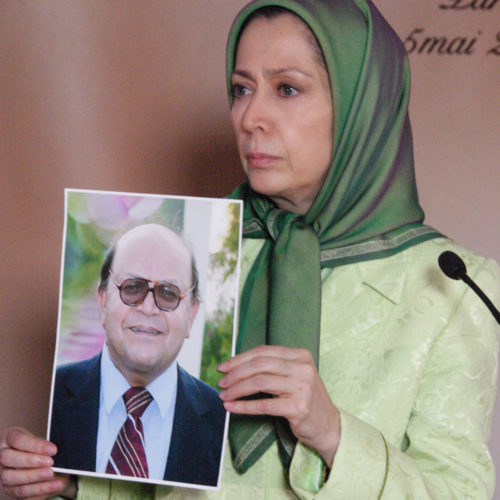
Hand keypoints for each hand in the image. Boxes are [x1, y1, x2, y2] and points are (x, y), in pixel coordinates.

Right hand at [0, 427, 75, 498]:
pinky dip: (38, 489)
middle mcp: (2, 456)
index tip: (53, 449)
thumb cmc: (39, 448)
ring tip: (52, 474)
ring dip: (34, 477)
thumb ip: (44, 445)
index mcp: (9, 438)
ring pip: (11, 477)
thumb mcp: (41, 441)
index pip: (18, 440)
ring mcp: (3, 473)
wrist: (40, 462)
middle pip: (8, 458)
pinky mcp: (8, 489)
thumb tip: (53, 451)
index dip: (36, 445)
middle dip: (31, 461)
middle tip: (50, 462)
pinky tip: (53, 485)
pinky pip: (20, 492)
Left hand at [218, 345, 340, 466]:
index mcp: (300, 355)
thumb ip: (272, 367)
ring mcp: (302, 387)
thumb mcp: (293, 375)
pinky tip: (232, 407)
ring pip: (259, 382)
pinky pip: (263, 405)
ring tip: (224, 395)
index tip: (224, 367)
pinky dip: (244, 406)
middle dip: (235, 373)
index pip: (263, 351)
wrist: (328, 425)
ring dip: (237, 389)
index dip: (240, 358)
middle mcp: (303, 368)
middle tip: (221, 382)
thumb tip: (235, 364)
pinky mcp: (299, 407)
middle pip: (259, 364)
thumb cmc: (304, 398)